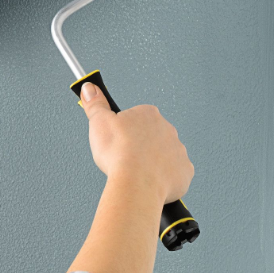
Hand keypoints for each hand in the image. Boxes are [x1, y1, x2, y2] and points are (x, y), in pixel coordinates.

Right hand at [80, 82, 193, 204]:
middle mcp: (167, 130)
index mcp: (148, 115)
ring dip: (153, 162)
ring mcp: (178, 151)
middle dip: (141, 145)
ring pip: (165, 155)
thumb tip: (90, 88)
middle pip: (152, 136)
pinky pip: (175, 174)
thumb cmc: (119, 154)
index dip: (125, 130)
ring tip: (137, 172)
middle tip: (125, 157)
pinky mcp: (183, 172)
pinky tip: (151, 182)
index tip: (118, 139)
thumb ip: (95, 104)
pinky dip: (165, 179)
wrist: (136, 184)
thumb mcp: (99, 122)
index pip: (137, 117)